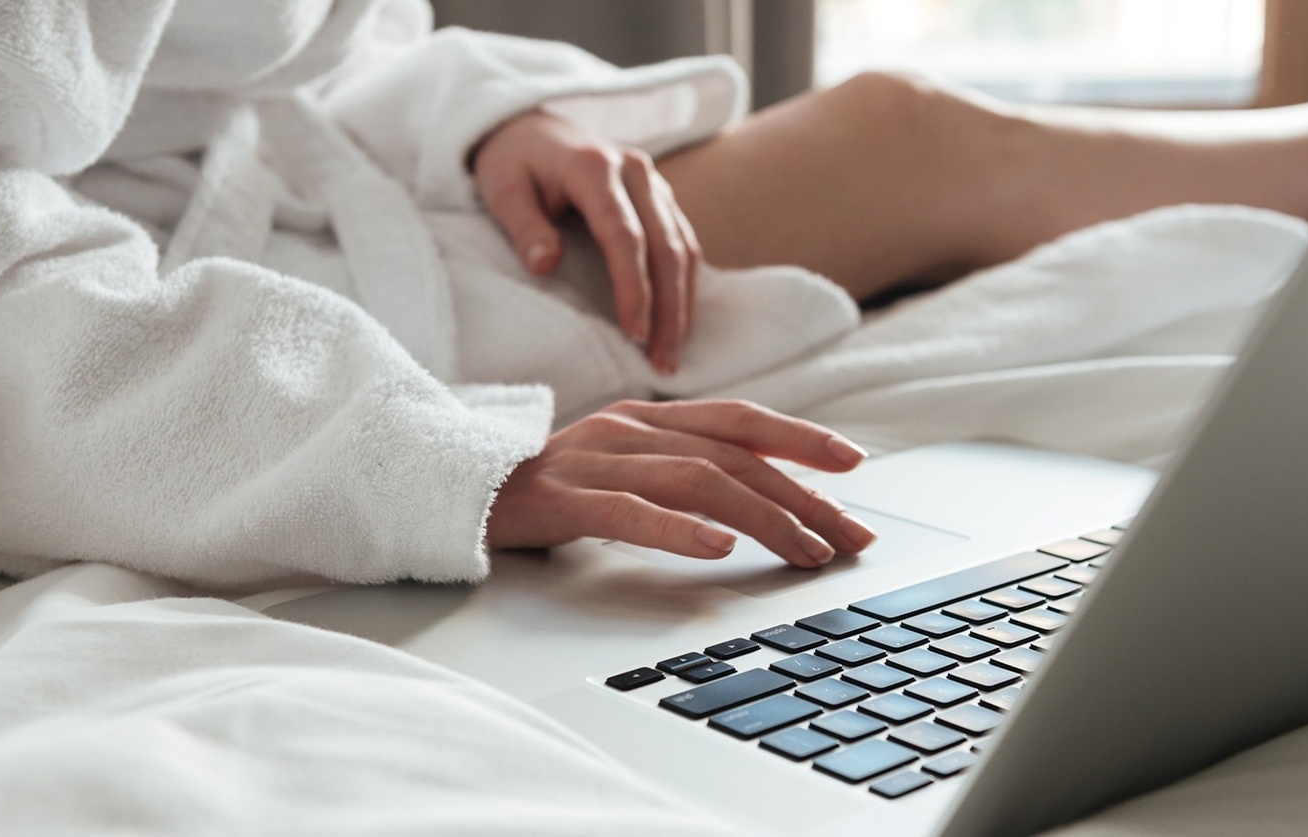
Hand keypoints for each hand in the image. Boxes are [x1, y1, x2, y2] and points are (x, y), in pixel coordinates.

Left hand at [471, 111, 701, 374]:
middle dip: (668, 310)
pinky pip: (684, 243)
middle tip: (663, 362)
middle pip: (666, 246)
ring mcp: (654, 182)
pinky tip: (677, 323)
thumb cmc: (512, 163)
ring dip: (683, 304)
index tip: (634, 335)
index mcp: (595, 167)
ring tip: (671, 354)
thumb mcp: (502, 190)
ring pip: (684, 247)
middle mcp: (635, 171)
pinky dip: (685, 286)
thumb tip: (546, 265)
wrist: (531, 128)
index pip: (624, 235)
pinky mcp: (661, 197)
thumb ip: (524, 227)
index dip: (634, 288)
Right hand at [487, 400, 879, 567]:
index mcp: (647, 418)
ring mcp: (595, 460)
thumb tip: (758, 498)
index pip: (741, 420)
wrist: (451, 486)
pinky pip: (628, 512)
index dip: (801, 438)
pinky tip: (718, 551)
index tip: (856, 464)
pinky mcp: (562, 498)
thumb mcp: (621, 467)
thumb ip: (679, 470)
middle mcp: (629, 428)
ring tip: (806, 551)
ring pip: (697, 481)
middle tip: (851, 537)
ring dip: (763, 518)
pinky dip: (678, 531)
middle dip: (804, 496)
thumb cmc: (545, 486)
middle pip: (735, 455)